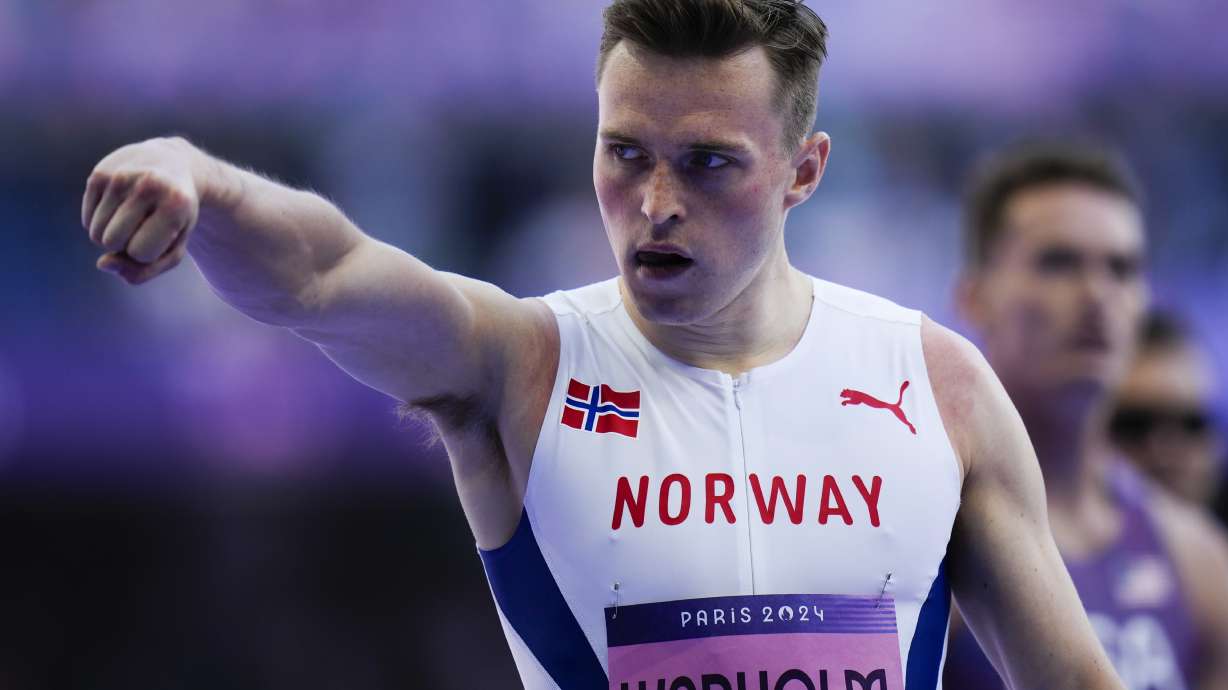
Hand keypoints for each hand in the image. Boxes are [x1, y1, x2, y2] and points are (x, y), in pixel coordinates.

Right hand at [82, 136, 201, 284]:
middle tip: (146, 224)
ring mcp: (120, 177)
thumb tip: (103, 264)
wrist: (171, 164)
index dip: (148, 252)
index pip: (140, 252)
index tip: (162, 233)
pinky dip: (101, 223)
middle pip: (112, 242)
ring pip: (95, 234)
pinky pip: (87, 221)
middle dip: (126, 244)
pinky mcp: (99, 174)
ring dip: (111, 234)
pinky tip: (121, 206)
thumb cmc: (175, 215)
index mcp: (175, 205)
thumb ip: (144, 271)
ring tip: (134, 214)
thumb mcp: (174, 247)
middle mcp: (147, 186)